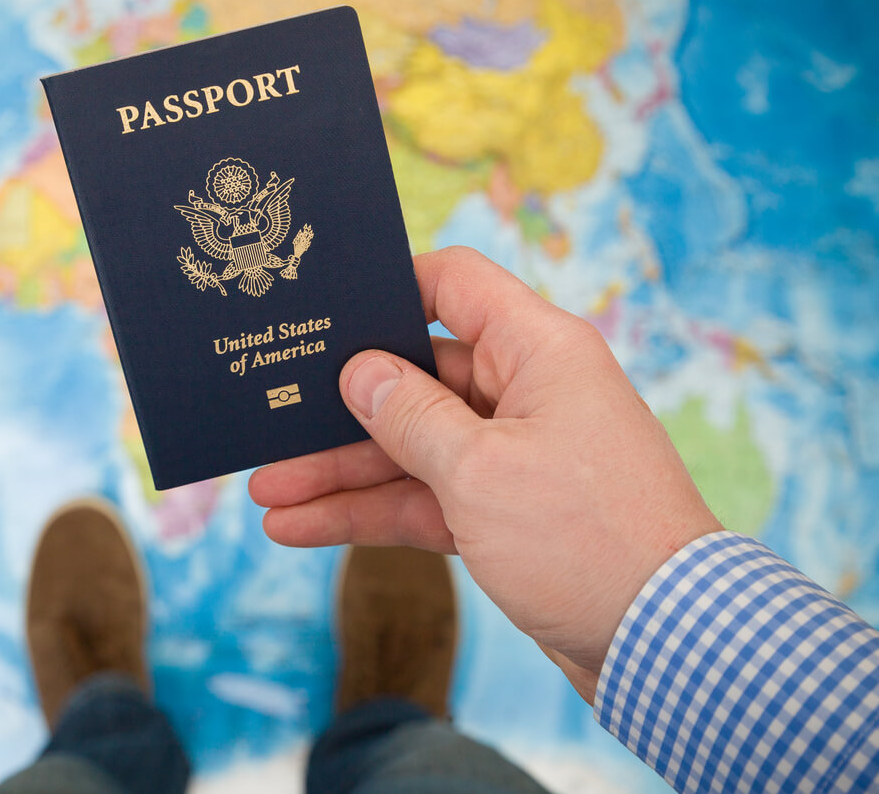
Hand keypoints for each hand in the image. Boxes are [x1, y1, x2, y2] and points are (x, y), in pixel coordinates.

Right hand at [249, 247, 722, 701]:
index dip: (388, 288)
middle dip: (340, 409)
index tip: (326, 312)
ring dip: (341, 472)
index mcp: (537, 350)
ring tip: (266, 494)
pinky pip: (424, 498)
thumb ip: (408, 415)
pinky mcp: (504, 513)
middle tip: (271, 422)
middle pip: (415, 378)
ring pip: (410, 447)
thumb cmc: (584, 538)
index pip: (454, 285)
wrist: (664, 644)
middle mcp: (525, 392)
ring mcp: (513, 455)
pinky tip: (303, 526)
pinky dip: (371, 512)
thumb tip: (359, 372)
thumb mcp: (479, 470)